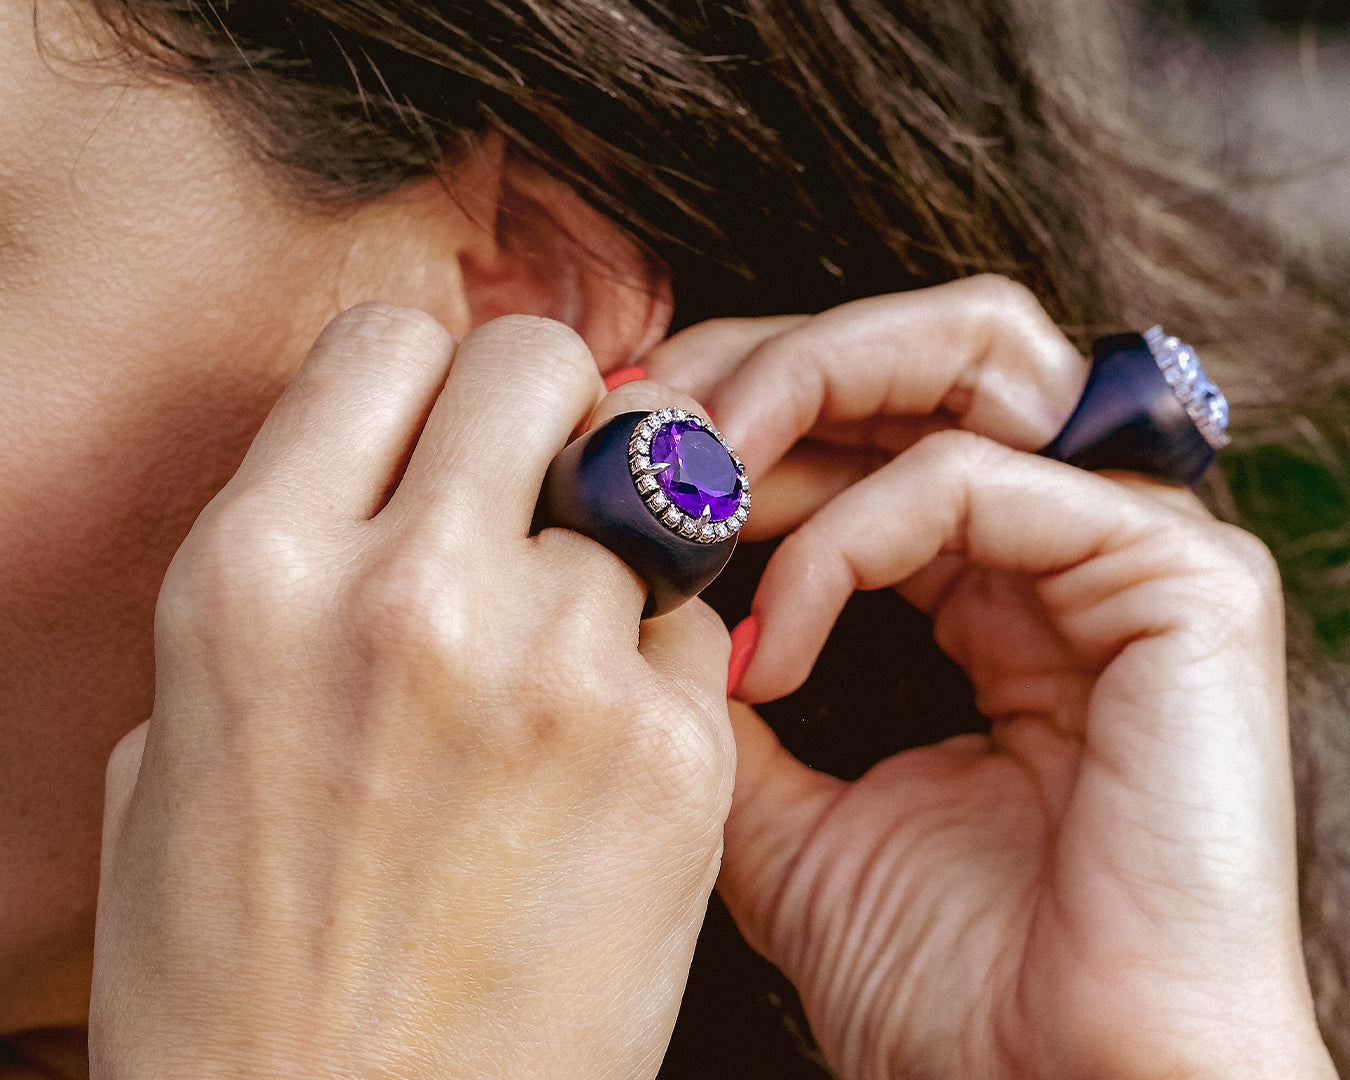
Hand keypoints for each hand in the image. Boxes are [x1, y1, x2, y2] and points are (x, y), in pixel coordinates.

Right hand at [90, 307, 733, 1079]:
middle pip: (541, 367)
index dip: (425, 378)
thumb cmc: (238, 974)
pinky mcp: (674, 756)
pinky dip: (661, 659)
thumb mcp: (180, 749)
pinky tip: (606, 745)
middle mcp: (410, 597)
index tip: (444, 426)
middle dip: (546, 409)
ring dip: (607, 556)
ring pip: (640, 501)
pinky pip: (699, 623)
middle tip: (541, 483)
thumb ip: (288, 588)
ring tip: (557, 665)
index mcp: (256, 576)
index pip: (388, 343)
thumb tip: (376, 493)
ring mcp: (557, 671)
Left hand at [652, 278, 1335, 1078]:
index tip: (615, 440)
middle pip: (917, 344)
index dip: (736, 406)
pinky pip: (967, 485)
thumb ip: (726, 686)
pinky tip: (771, 645)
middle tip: (637, 417)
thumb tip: (640, 584)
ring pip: (963, 352)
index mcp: (993, 578)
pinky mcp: (1180, 579)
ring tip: (690, 479)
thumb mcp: (782, 809)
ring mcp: (1131, 543)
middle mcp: (1066, 535)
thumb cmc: (945, 979)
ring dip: (798, 391)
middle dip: (759, 361)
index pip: (868, 415)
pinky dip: (842, 544)